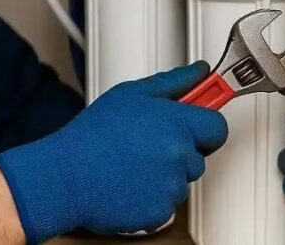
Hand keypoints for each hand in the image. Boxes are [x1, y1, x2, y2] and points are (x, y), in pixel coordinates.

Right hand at [0, 62, 228, 242]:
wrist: (66, 176)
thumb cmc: (93, 135)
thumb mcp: (131, 95)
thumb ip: (173, 82)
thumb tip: (200, 71)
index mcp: (176, 124)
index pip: (218, 127)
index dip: (205, 126)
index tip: (195, 125)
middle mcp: (178, 156)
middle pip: (198, 157)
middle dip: (179, 151)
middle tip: (146, 145)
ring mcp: (170, 187)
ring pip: (181, 181)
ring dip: (164, 175)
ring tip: (131, 164)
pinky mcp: (160, 213)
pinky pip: (166, 204)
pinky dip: (151, 197)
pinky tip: (129, 184)